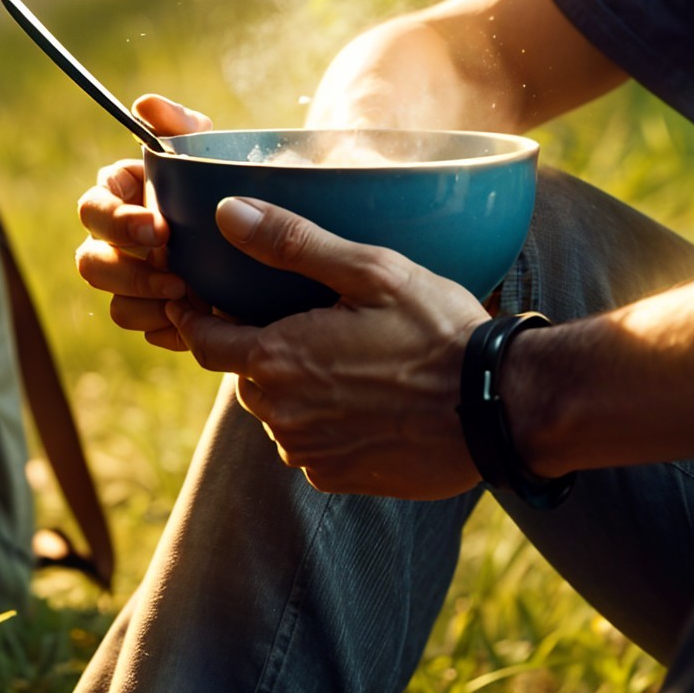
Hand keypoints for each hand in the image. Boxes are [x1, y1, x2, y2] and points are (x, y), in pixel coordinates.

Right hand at [74, 94, 210, 351]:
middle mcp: (118, 243)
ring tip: (191, 297)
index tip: (158, 228)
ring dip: (147, 303)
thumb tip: (146, 104)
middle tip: (175, 273)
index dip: (116, 220)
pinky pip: (145, 330)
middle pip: (90, 263)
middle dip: (127, 272)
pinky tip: (200, 319)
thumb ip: (179, 126)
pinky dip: (168, 327)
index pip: (93, 208)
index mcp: (121, 198)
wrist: (269, 236)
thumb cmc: (230, 183)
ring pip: (114, 304)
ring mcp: (134, 283)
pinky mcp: (156, 314)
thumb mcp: (211, 153)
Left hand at [173, 197, 488, 498]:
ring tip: (345, 361)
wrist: (497, 408)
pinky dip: (326, 424)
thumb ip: (292, 242)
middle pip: (245, 376)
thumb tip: (225, 213)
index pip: (204, 341)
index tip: (196, 300)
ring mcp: (310, 454)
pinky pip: (312, 447)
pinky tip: (367, 400)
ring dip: (296, 389)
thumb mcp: (370, 270)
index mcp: (278, 361)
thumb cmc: (436, 331)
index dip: (196, 318)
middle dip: (261, 349)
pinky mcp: (340, 479)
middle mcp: (282, 416)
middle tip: (302, 320)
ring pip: (280, 413)